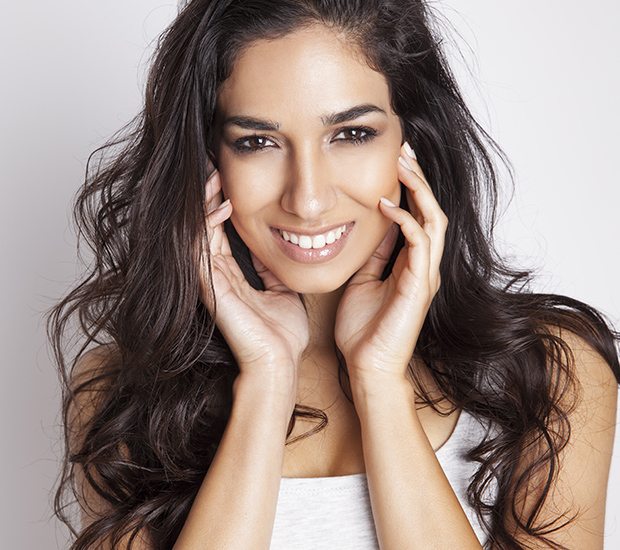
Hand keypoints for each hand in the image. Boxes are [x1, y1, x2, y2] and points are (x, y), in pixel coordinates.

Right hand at [200, 170, 308, 390]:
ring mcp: (209, 280)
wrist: (278, 363)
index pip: (219, 228)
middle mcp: (215, 273)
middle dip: (209, 193)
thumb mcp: (282, 289)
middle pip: (204, 223)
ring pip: (197, 231)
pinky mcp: (209, 288)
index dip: (221, 200)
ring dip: (205, 202)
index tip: (229, 174)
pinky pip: (200, 249)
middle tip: (216, 164)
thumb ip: (273, 267)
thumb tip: (281, 244)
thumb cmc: (281, 334)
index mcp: (230, 272)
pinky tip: (222, 206)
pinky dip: (208, 225)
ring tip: (215, 175)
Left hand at [334, 143, 446, 386]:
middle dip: (418, 179)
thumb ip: (374, 256)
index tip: (396, 161)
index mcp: (411, 264)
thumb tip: (373, 228)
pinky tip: (387, 205)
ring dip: (418, 190)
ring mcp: (425, 275)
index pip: (418, 216)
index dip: (410, 187)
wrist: (367, 366)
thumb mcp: (364, 281)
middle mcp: (424, 266)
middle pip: (432, 210)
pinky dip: (405, 220)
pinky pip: (420, 243)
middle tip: (403, 150)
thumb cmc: (363, 330)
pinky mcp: (419, 285)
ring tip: (402, 165)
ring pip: (434, 220)